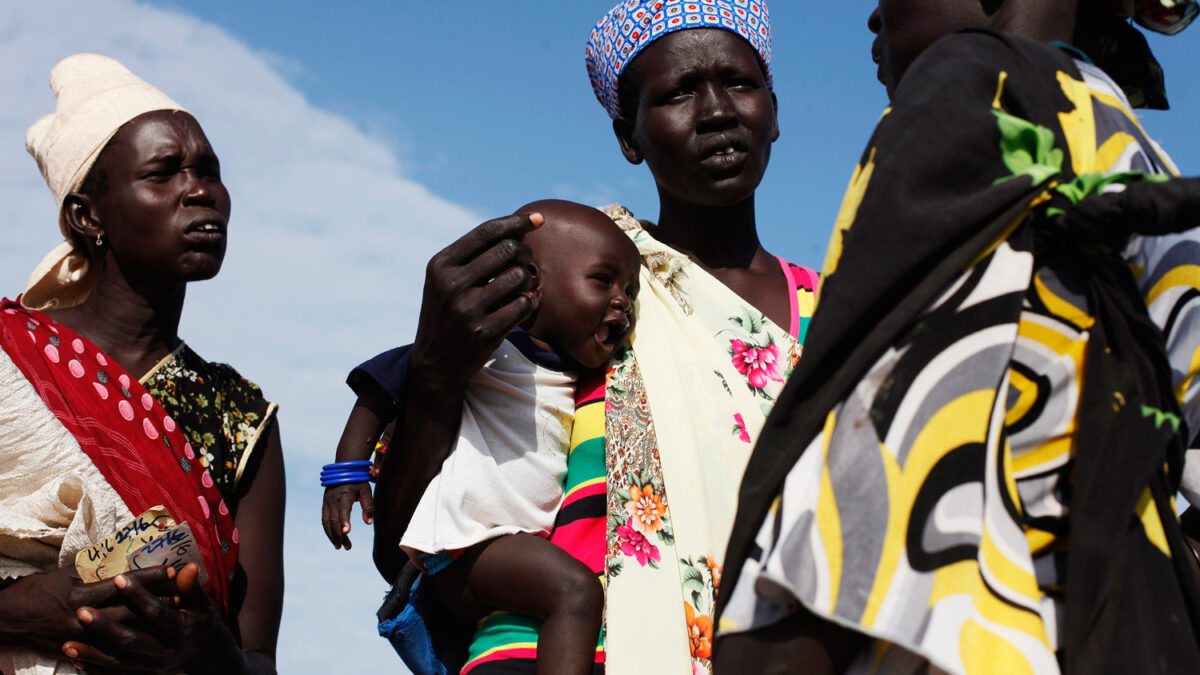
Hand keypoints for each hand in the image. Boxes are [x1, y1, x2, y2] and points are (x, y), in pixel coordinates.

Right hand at [0, 565, 173, 655]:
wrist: (6, 621)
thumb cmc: (34, 592)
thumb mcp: (63, 576)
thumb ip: (92, 575)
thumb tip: (118, 568)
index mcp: (83, 594)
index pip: (124, 583)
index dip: (149, 576)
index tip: (171, 569)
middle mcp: (85, 617)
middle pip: (131, 610)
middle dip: (158, 602)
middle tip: (185, 596)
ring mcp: (82, 637)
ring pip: (124, 632)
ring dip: (149, 624)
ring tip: (172, 617)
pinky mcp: (77, 651)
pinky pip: (109, 651)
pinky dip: (130, 645)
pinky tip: (147, 643)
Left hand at [63, 564, 238, 673]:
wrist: (208, 654)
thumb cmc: (203, 621)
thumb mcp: (202, 603)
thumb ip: (191, 587)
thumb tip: (189, 567)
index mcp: (181, 629)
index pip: (155, 612)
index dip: (137, 595)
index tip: (117, 578)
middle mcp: (165, 650)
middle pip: (131, 640)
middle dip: (104, 627)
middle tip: (80, 611)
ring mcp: (153, 665)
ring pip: (118, 660)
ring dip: (92, 653)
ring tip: (67, 645)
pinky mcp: (144, 673)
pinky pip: (116, 673)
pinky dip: (95, 669)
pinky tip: (76, 660)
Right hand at [322, 482, 373, 549]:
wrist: (343, 469)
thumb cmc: (358, 481)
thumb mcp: (366, 491)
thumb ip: (368, 506)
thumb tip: (368, 523)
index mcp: (344, 495)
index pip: (343, 510)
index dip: (344, 521)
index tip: (346, 533)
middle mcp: (333, 499)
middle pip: (334, 520)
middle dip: (339, 535)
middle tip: (347, 547)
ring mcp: (326, 502)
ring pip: (326, 522)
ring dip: (332, 535)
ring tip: (339, 547)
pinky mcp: (324, 504)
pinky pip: (324, 519)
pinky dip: (328, 530)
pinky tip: (334, 538)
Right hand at [409, 212, 542, 398]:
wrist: (434, 363)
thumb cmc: (449, 312)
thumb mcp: (446, 279)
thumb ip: (475, 254)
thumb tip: (521, 225)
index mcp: (441, 265)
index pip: (486, 232)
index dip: (516, 222)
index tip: (537, 219)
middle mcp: (450, 284)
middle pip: (508, 250)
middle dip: (525, 253)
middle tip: (525, 263)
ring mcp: (466, 309)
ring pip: (520, 276)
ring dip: (528, 280)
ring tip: (521, 287)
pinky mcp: (484, 332)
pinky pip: (523, 305)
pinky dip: (529, 302)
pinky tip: (521, 306)